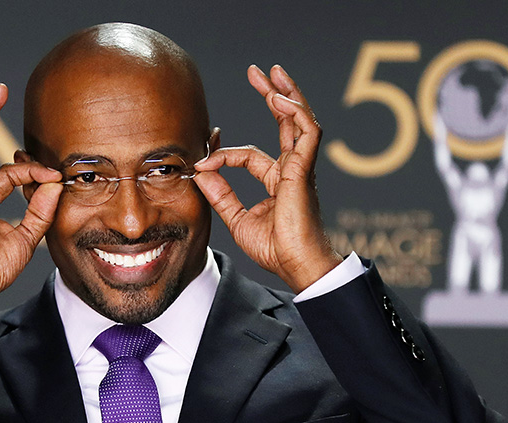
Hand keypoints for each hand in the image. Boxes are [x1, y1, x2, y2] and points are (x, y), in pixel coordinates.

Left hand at [193, 65, 340, 291]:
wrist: (294, 265)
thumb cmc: (274, 249)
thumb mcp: (236, 218)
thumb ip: (220, 193)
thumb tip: (200, 170)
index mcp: (278, 181)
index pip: (249, 155)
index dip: (224, 155)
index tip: (202, 162)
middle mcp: (292, 170)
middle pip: (285, 123)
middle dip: (273, 95)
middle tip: (259, 73)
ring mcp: (301, 168)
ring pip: (300, 120)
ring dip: (287, 94)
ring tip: (273, 74)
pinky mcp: (305, 170)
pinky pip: (307, 132)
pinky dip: (295, 113)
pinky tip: (279, 99)